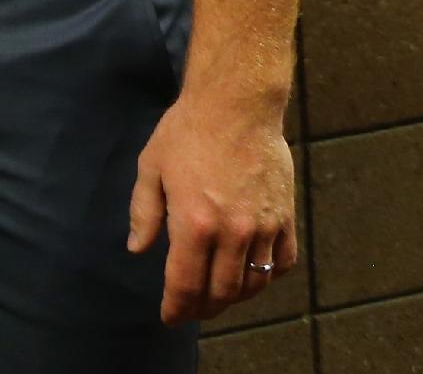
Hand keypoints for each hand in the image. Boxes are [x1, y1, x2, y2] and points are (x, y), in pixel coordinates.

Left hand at [127, 87, 296, 323]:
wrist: (236, 105)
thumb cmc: (187, 132)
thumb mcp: (151, 168)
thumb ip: (145, 212)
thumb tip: (138, 249)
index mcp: (193, 223)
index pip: (185, 284)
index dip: (176, 307)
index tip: (169, 317)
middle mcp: (232, 233)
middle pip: (221, 292)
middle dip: (203, 308)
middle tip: (191, 311)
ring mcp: (263, 228)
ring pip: (253, 283)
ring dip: (234, 298)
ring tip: (218, 298)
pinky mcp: (285, 218)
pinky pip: (281, 263)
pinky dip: (267, 278)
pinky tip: (252, 276)